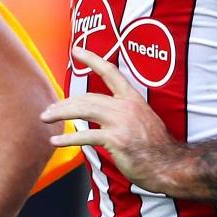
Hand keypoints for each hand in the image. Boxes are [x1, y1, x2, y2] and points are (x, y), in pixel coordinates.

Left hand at [42, 43, 185, 194]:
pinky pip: (86, 136)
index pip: (110, 72)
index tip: (77, 51)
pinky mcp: (116, 139)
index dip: (92, 59)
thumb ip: (123, 115)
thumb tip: (102, 118)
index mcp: (132, 99)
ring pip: (83, 110)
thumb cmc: (155, 148)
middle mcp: (126, 106)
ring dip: (60, 114)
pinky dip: (68, 139)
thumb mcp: (142, 122)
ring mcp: (121, 122)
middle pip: (87, 96)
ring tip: (46, 118)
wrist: (170, 165)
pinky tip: (55, 141)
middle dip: (64, 102)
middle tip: (49, 110)